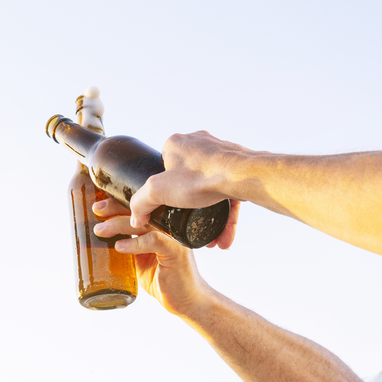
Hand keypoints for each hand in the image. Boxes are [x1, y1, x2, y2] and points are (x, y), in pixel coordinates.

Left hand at [93, 198, 211, 315]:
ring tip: (101, 230)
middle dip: (115, 207)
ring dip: (119, 224)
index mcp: (159, 227)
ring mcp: (173, 238)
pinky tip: (119, 246)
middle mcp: (168, 228)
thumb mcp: (140, 260)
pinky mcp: (176, 251)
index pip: (138, 209)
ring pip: (144, 222)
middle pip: (140, 210)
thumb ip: (127, 246)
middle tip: (97, 209)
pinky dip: (134, 243)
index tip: (99, 205)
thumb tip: (101, 238)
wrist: (186, 300)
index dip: (118, 204)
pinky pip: (153, 240)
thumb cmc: (163, 280)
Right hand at [129, 130, 249, 248]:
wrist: (245, 176)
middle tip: (189, 226)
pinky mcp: (238, 167)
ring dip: (209, 216)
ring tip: (209, 238)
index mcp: (176, 143)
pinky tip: (224, 238)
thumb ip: (141, 203)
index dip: (164, 190)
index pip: (163, 167)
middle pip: (187, 180)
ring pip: (209, 189)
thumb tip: (135, 218)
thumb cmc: (201, 177)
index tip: (169, 208)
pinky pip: (228, 194)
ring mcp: (220, 153)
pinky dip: (226, 216)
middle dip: (189, 207)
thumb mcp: (158, 190)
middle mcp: (198, 143)